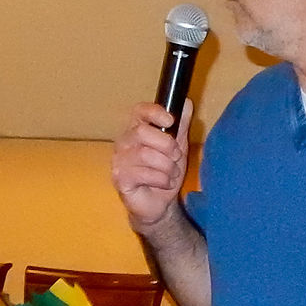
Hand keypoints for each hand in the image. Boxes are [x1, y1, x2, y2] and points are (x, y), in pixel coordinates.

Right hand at [110, 100, 191, 233]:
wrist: (160, 204)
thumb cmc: (164, 173)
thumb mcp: (178, 146)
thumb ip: (181, 125)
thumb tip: (186, 102)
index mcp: (137, 129)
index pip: (139, 111)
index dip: (154, 112)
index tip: (170, 121)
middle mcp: (124, 141)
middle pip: (142, 132)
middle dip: (167, 146)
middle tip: (176, 157)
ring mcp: (119, 160)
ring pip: (146, 155)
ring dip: (167, 167)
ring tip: (171, 174)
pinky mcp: (119, 178)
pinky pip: (144, 174)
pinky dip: (161, 180)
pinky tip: (163, 183)